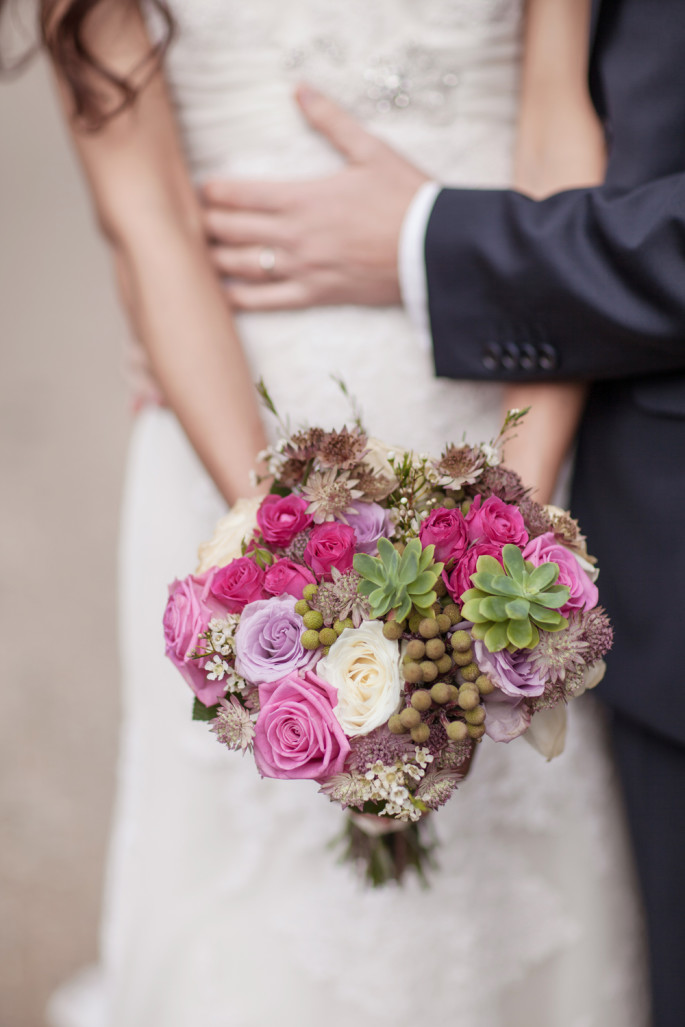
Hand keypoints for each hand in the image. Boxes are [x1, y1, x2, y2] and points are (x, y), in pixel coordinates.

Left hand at [200, 86, 428, 309]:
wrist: (435, 250)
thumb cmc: (406, 199)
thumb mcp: (371, 151)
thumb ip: (330, 121)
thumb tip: (301, 89)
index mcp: (302, 198)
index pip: (237, 194)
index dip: (211, 192)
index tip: (201, 189)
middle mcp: (294, 236)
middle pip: (229, 231)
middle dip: (206, 223)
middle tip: (195, 219)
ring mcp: (302, 269)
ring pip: (239, 267)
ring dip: (214, 259)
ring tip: (203, 253)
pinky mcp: (315, 295)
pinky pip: (265, 301)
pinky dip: (239, 300)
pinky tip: (223, 296)